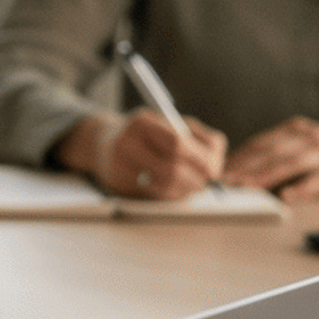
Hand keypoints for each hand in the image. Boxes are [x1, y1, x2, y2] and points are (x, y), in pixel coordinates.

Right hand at [61, 109, 226, 199]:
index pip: (178, 143)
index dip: (200, 159)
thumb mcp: (167, 123)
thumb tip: (215, 167)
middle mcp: (127, 143)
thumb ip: (195, 138)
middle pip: (172, 167)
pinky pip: (154, 195)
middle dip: (196, 178)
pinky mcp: (118, 185)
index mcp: (142, 122)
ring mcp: (119, 166)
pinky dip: (170, 194)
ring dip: (186, 189)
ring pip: (165, 186)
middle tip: (207, 182)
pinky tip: (174, 188)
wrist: (104, 144)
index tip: (214, 168)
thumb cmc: (146, 134)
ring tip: (193, 184)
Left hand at [224, 120, 318, 198]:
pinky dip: (304, 187)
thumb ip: (283, 156)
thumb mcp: (310, 148)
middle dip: (245, 166)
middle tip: (224, 181)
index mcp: (297, 130)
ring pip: (292, 162)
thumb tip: (247, 175)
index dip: (239, 156)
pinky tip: (288, 197)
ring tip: (247, 187)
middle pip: (272, 151)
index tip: (218, 171)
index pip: (261, 143)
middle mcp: (310, 136)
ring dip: (266, 175)